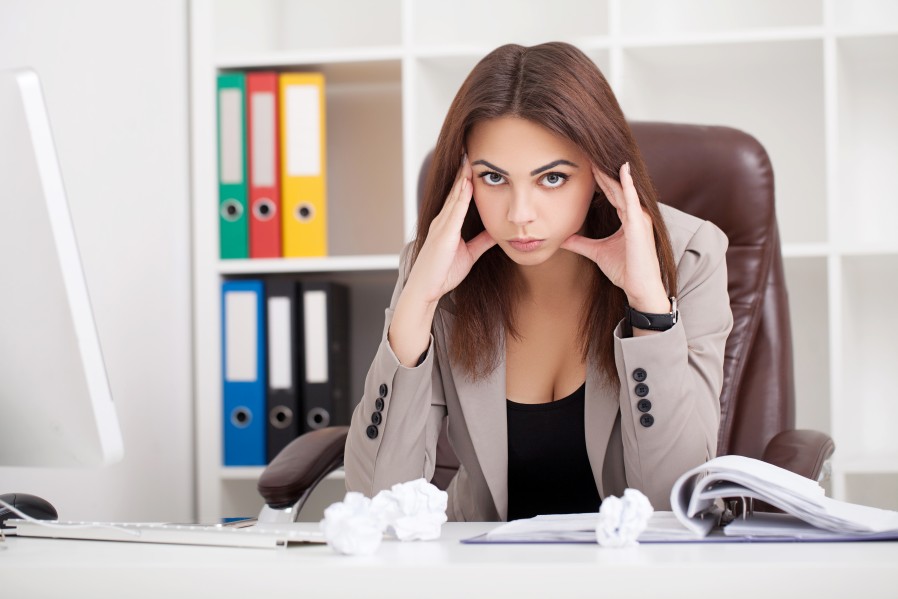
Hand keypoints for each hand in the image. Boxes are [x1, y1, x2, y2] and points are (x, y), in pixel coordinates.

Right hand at [403, 155, 496, 305]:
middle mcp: (443, 220)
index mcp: (448, 224)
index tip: (475, 162)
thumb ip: (482, 242)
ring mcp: (442, 226)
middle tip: (471, 149)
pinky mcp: (443, 234)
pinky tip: (467, 183)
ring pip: (455, 196)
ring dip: (462, 177)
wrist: (426, 290)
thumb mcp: (469, 254)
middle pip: (456, 190)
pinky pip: (454, 211)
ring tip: (470, 158)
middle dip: (464, 170)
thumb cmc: (443, 274)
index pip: (459, 196)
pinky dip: (460, 196)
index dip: (466, 179)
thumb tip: (496, 232)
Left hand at [561, 162, 668, 312]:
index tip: (587, 162)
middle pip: (616, 186)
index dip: (599, 177)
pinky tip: (622, 170)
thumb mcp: (596, 252)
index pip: (611, 192)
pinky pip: (632, 201)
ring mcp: (639, 218)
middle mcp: (635, 214)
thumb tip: (563, 238)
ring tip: (599, 154)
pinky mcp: (639, 226)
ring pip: (622, 189)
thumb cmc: (625, 270)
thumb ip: (580, 243)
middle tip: (589, 150)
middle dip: (602, 169)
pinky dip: (627, 185)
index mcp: (628, 217)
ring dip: (611, 171)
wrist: (639, 288)